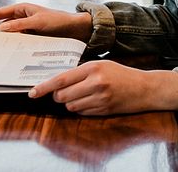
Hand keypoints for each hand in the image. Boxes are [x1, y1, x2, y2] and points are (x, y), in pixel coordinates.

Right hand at [0, 2, 92, 42]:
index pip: (0, 12)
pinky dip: (15, 47)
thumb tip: (1, 28)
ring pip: (11, 35)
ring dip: (6, 42)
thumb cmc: (58, 21)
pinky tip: (11, 55)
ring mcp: (27, 28)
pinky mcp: (32, 37)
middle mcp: (23, 18)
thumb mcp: (38, 22)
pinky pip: (19, 42)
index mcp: (22, 9)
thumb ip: (20, 25)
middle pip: (4, 25)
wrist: (74, 29)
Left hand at [29, 60, 177, 115]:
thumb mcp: (101, 65)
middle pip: (63, 96)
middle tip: (62, 92)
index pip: (61, 79)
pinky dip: (81, 109)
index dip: (44, 87)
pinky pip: (82, 113)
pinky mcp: (104, 110)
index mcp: (92, 68)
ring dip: (70, 103)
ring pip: (71, 106)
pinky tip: (90, 101)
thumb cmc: (121, 74)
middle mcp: (95, 83)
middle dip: (58, 96)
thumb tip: (58, 82)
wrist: (144, 88)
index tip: (32, 92)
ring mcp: (100, 98)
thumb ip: (81, 71)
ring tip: (81, 95)